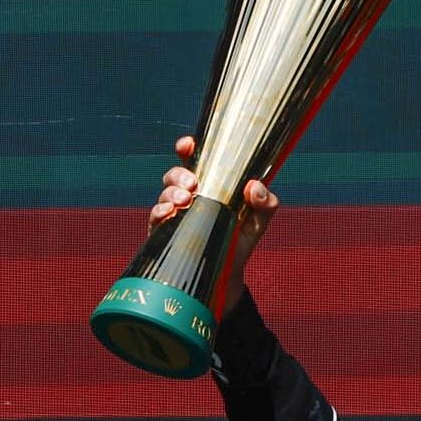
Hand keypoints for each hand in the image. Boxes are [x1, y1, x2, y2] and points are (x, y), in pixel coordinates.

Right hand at [149, 135, 278, 316]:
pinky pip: (155, 218)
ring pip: (164, 194)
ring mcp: (174, 214)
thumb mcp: (259, 221)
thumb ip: (266, 204)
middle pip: (174, 175)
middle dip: (180, 174)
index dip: (187, 148)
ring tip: (185, 200)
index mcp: (209, 186)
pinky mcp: (164, 233)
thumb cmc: (241, 241)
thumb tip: (254, 187)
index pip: (194, 161)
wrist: (228, 276)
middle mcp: (189, 197)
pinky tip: (169, 213)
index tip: (187, 144)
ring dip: (171, 192)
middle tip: (194, 184)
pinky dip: (159, 212)